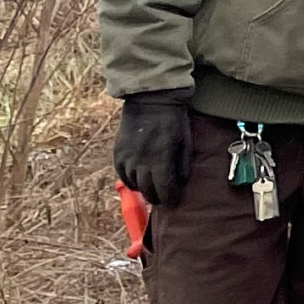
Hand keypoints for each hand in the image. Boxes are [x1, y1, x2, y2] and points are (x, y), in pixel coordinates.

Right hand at [113, 90, 193, 207]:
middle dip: (157, 197)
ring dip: (144, 189)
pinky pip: (122, 174)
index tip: (174, 201)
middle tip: (164, 198)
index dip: (170, 199)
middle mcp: (141, 163)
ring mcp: (127, 158)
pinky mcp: (118, 153)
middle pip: (148, 191)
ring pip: (134, 185)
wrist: (150, 102)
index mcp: (161, 161)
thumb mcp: (185, 144)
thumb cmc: (173, 122)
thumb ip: (183, 167)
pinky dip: (130, 180)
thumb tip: (180, 185)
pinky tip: (138, 179)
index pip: (164, 190)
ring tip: (152, 189)